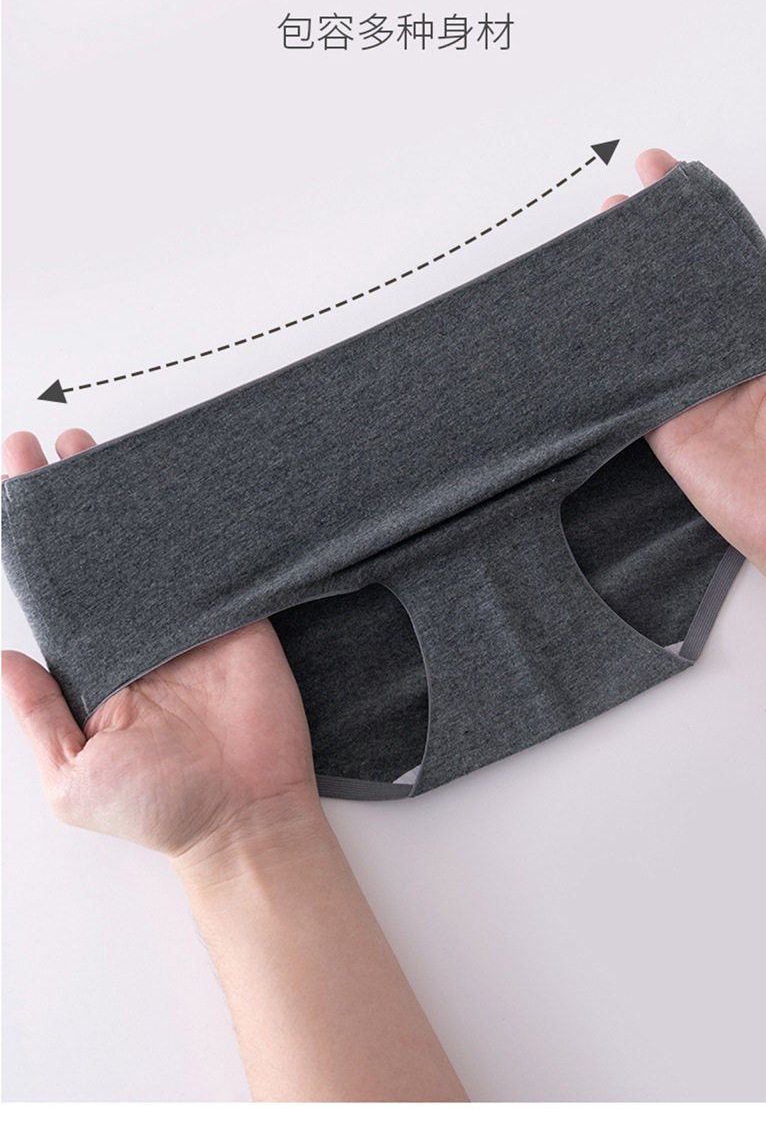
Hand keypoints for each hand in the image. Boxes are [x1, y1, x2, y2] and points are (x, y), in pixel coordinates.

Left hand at [2, 429, 325, 867]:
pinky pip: (213, 560)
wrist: (243, 821)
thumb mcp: (69, 777)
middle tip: (57, 444)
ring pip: (151, 545)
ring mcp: (186, 621)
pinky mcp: (234, 616)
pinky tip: (177, 482)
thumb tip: (2, 655)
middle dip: (75, 494)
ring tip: (98, 447)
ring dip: (126, 494)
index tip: (18, 475)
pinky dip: (199, 524)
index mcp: (92, 663)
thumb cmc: (157, 810)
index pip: (56, 583)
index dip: (35, 530)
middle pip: (98, 549)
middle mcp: (135, 634)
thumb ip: (36, 713)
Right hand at [602, 148, 765, 604]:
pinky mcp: (668, 430)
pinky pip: (628, 388)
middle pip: (681, 290)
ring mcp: (698, 392)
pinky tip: (583, 327)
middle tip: (620, 204)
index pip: (726, 263)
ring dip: (620, 292)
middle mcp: (732, 358)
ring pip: (649, 331)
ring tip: (593, 247)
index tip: (666, 174)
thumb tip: (749, 263)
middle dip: (648, 244)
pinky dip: (606, 360)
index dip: (694, 219)